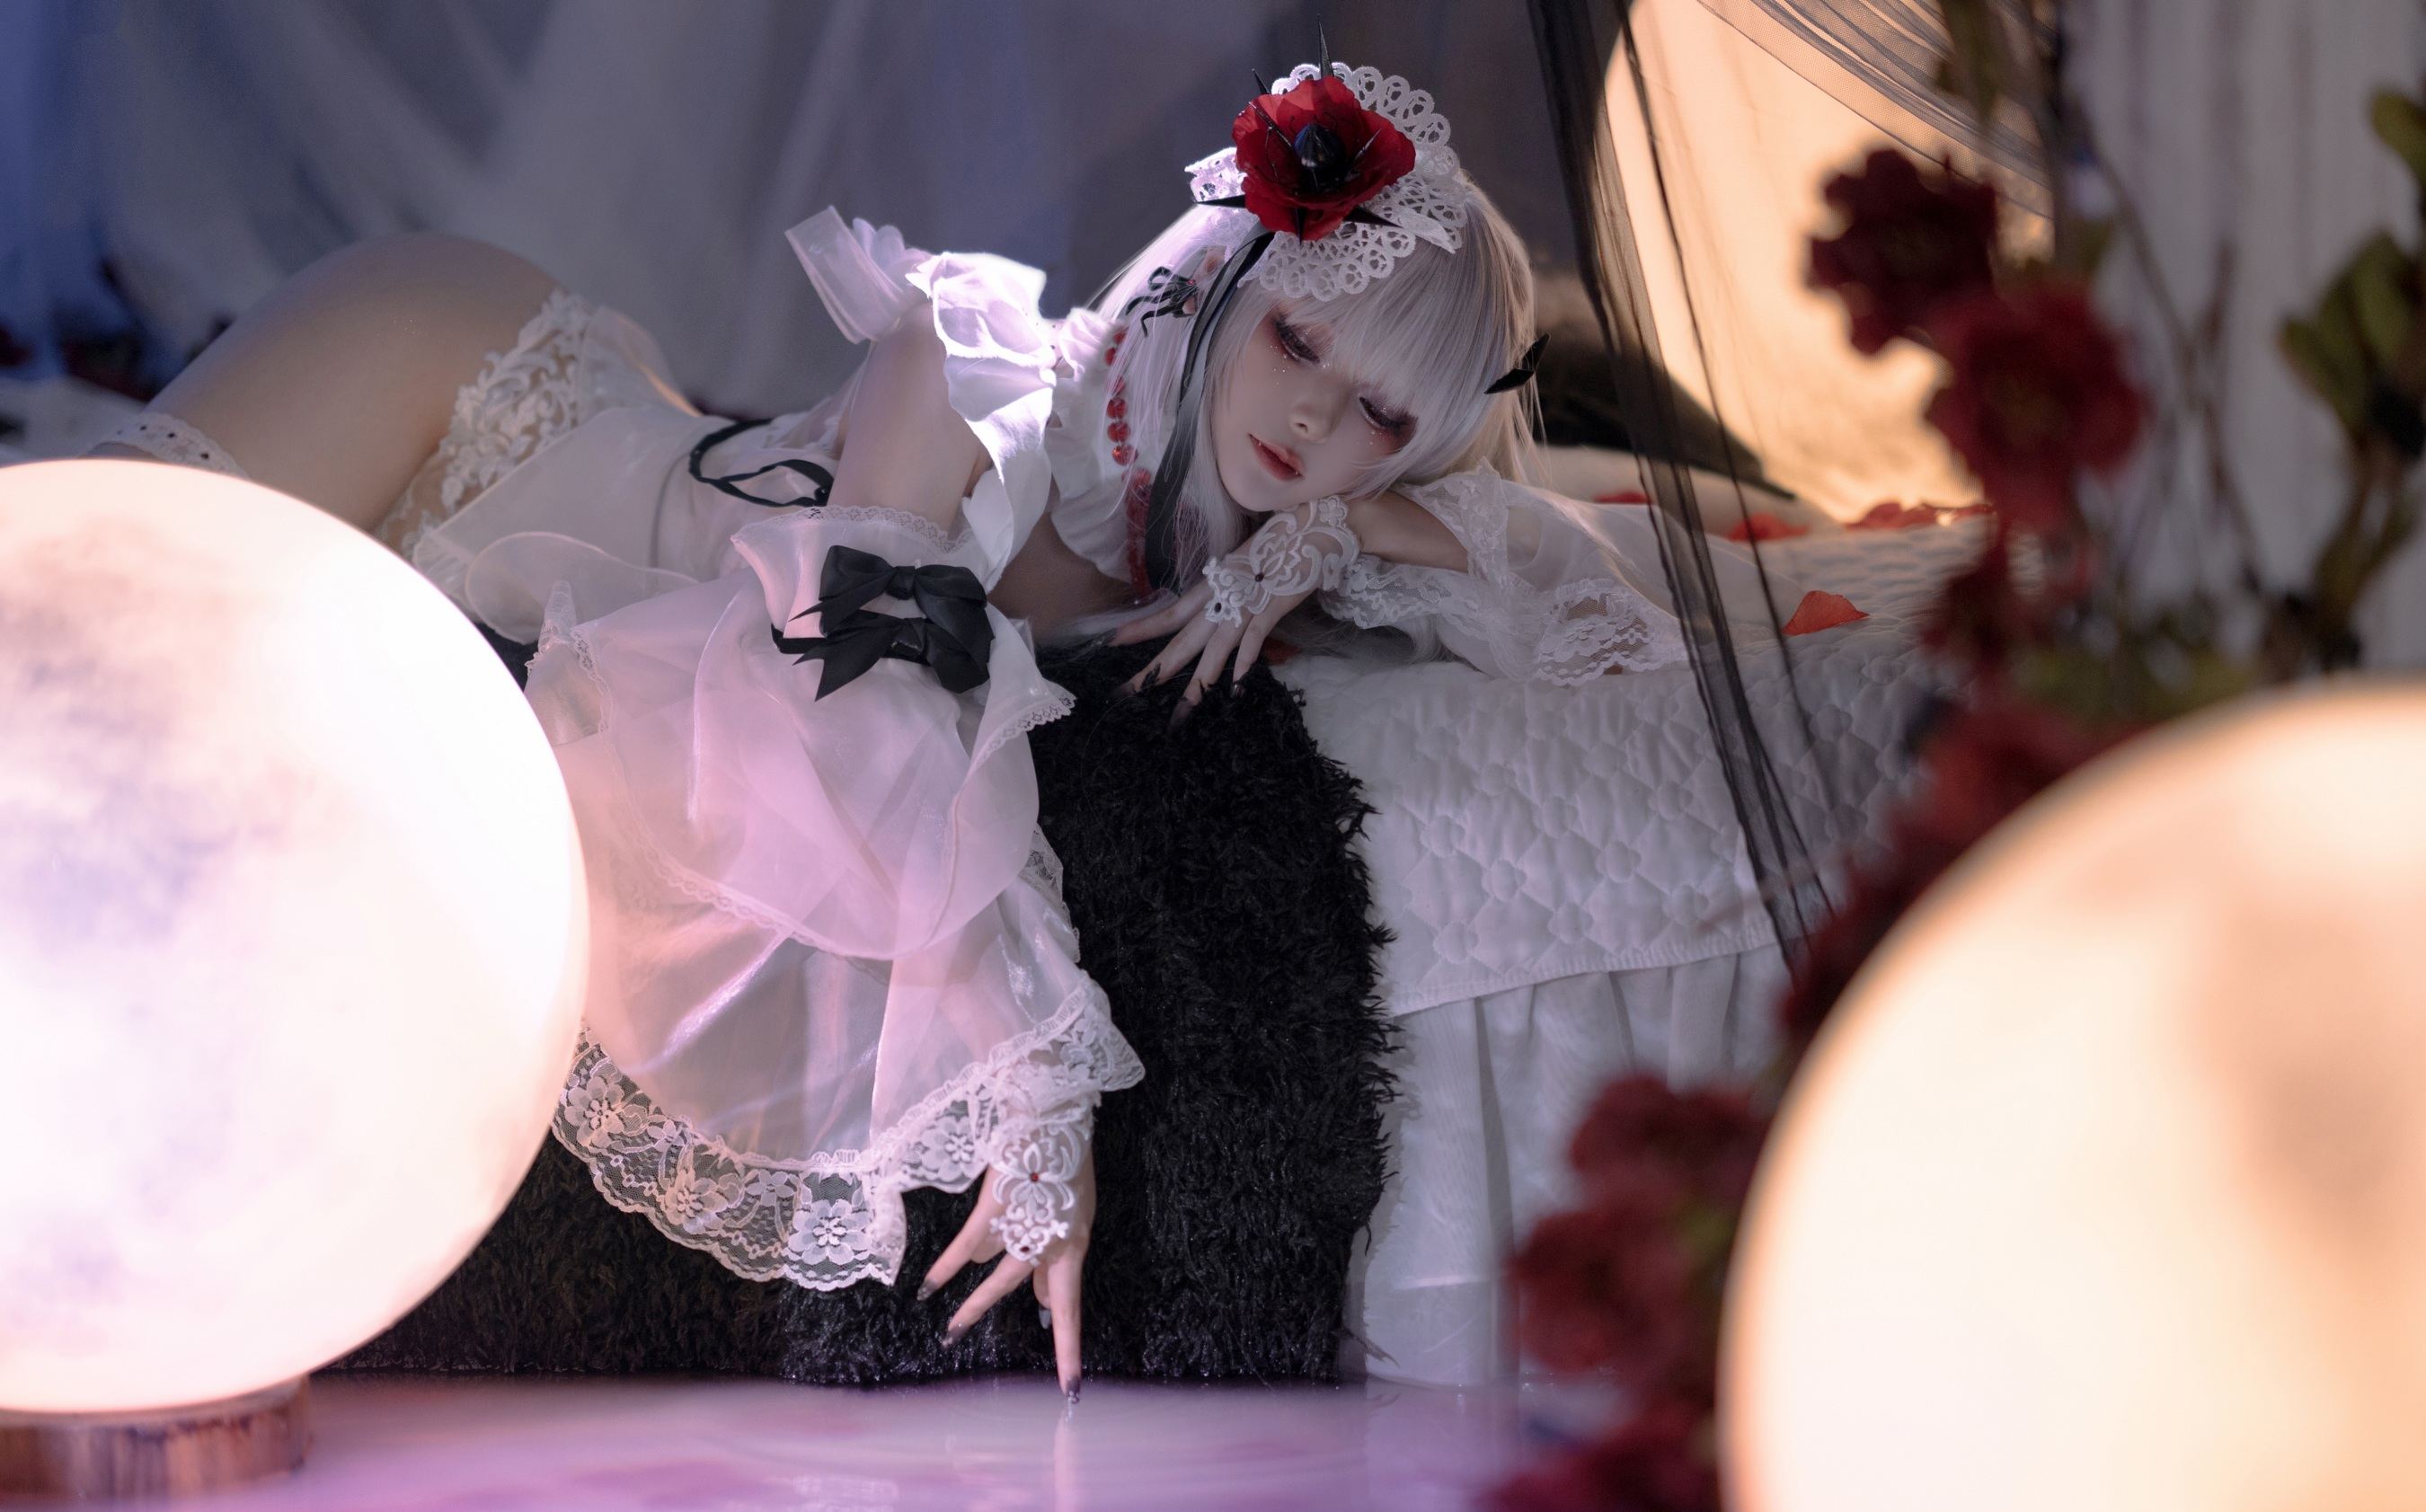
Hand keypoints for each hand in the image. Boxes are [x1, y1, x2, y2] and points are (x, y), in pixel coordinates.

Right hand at [921, 1147, 1093, 1397]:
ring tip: (951, 1331)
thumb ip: (1055, 1259)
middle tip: (1043, 1382)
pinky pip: (966, 1247)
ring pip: (996, 1277)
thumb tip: (1039, 1301)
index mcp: (1075, 1243)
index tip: (1073, 1388)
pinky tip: (928, 1288)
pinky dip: (947, 1268)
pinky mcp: (996, 1207)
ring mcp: (1025, 1224)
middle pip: (1033, 1296)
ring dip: (972, 1305)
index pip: (1071, 1305)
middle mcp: (1053, 1240)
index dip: (1070, 1347)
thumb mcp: (1073, 1214)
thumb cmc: (1062, 1161)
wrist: (1048, 1113)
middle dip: (1038, 1339)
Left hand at [1110, 496, 1354, 720]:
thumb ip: (1229, 593)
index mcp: (1211, 588)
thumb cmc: (1279, 548)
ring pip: (1214, 650)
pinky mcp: (1271, 607)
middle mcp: (1220, 598)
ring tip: (1182, 711)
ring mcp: (1245, 605)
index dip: (1139, 628)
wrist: (1311, 527)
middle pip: (1181, 640)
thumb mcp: (1243, 570)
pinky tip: (1236, 686)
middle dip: (1153, 671)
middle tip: (1126, 693)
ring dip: (1198, 683)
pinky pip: (1253, 638)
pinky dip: (1245, 661)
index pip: (1168, 614)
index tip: (1110, 642)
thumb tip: (1218, 615)